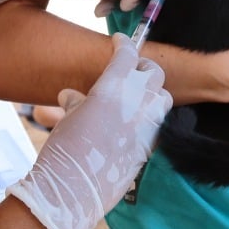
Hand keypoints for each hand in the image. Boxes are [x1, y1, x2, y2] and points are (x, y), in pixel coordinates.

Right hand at [6, 34, 171, 228]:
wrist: (75, 188)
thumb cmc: (65, 149)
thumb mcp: (67, 118)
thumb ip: (76, 103)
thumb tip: (73, 96)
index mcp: (112, 86)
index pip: (126, 54)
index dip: (123, 45)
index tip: (119, 41)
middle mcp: (136, 100)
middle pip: (153, 72)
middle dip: (142, 68)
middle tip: (131, 72)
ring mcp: (148, 123)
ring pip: (163, 97)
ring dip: (153, 94)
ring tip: (137, 99)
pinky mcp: (152, 145)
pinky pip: (160, 123)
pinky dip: (151, 119)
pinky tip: (135, 126)